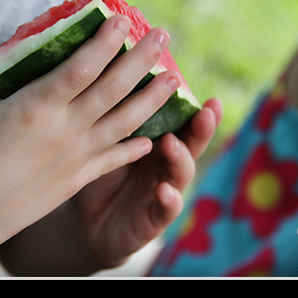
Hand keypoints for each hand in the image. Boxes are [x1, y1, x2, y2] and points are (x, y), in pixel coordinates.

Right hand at [0, 15, 180, 268]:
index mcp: (35, 107)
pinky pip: (114, 159)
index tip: (123, 19)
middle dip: (141, 59)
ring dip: (153, 99)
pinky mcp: (77, 179)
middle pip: (112, 89)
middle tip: (164, 35)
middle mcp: (64, 130)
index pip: (80, 68)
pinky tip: (152, 137)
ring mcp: (75, 157)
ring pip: (124, 123)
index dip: (104, 42)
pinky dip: (134, 147)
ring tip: (175, 79)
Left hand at [73, 97, 222, 269]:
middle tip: (208, 111)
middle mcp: (167, 164)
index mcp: (158, 141)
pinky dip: (169, 199)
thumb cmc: (99, 174)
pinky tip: (165, 191)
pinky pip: (167, 208)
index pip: (183, 122)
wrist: (88, 223)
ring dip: (181, 157)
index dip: (197, 109)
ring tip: (172, 143)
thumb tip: (108, 73)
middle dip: (202, 128)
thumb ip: (115, 115)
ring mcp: (164, 190)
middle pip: (192, 143)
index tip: (210, 96)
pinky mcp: (154, 218)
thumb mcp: (106, 142)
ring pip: (182, 172)